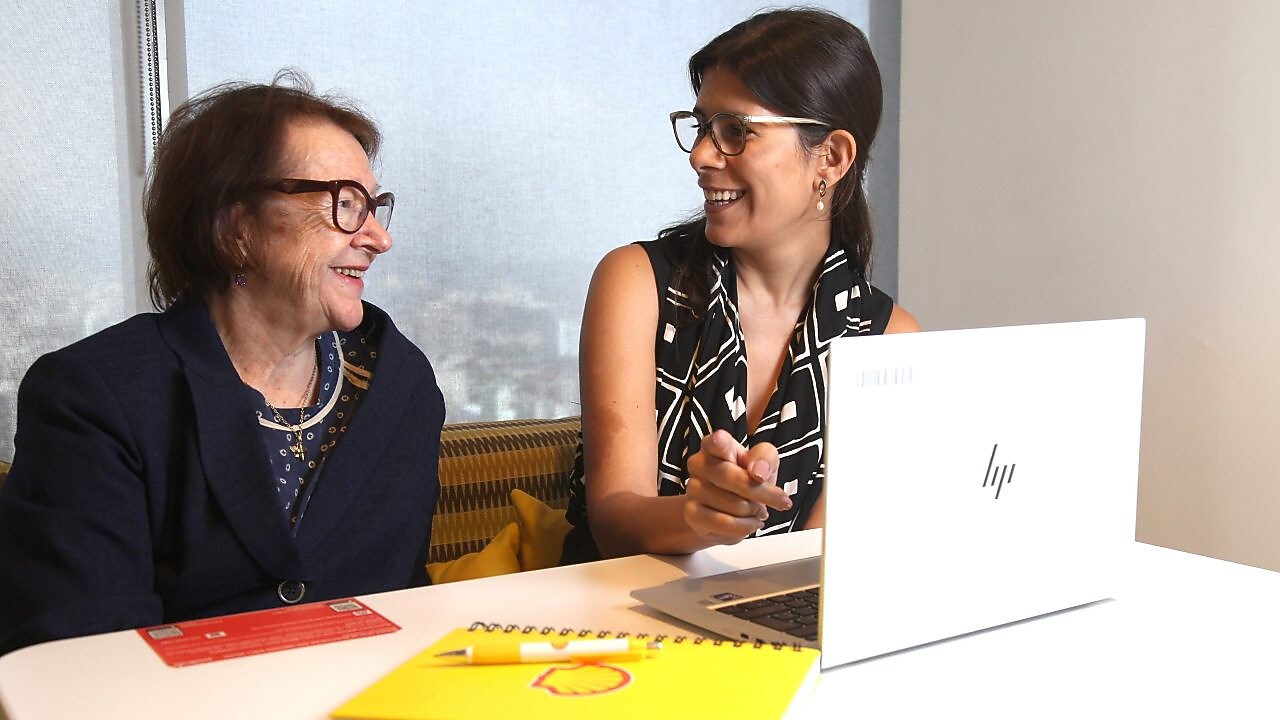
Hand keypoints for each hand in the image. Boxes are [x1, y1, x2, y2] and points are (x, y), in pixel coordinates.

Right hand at [683, 430, 792, 544]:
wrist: (730, 508)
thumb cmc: (748, 478)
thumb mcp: (766, 462)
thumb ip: (765, 457)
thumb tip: (758, 472)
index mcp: (715, 445)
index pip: (716, 441)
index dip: (720, 443)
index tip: (723, 443)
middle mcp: (698, 463)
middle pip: (733, 479)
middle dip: (764, 493)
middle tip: (781, 500)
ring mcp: (693, 489)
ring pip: (734, 505)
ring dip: (754, 512)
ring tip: (756, 510)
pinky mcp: (691, 513)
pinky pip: (725, 524)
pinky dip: (745, 527)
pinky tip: (750, 522)